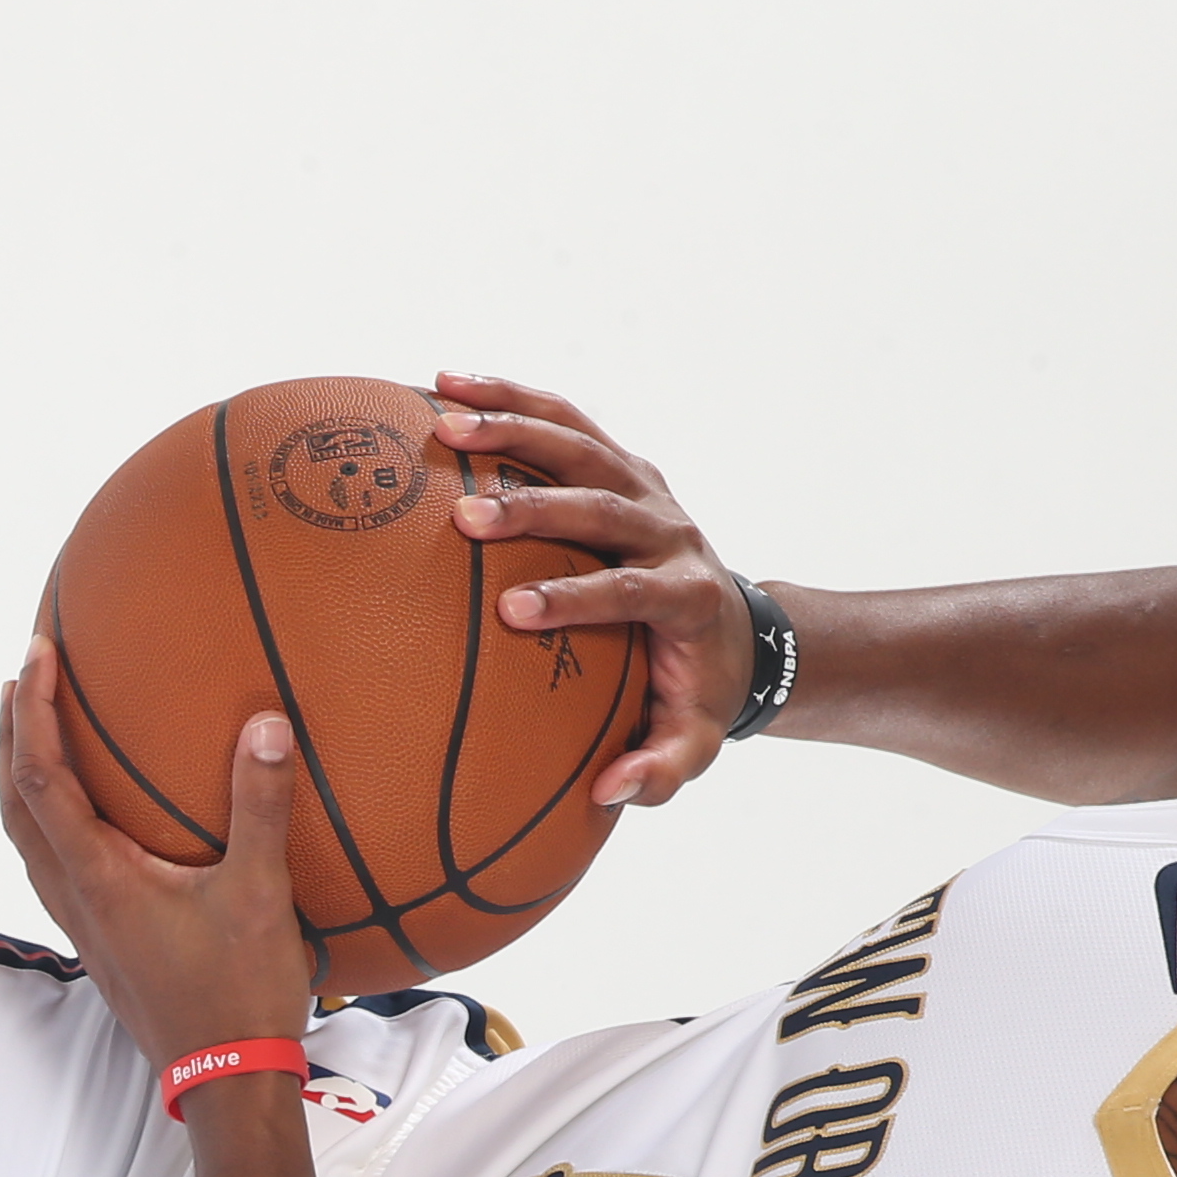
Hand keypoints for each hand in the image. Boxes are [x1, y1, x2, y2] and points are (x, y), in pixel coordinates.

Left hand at [0, 639, 317, 1070]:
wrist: (225, 1080)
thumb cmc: (239, 993)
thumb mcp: (260, 895)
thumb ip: (260, 807)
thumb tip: (266, 725)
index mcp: (98, 875)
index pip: (41, 777)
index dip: (31, 711)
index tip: (36, 655)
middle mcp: (75, 896)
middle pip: (14, 803)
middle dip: (10, 735)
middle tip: (19, 678)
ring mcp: (83, 923)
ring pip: (27, 837)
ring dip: (22, 777)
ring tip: (33, 730)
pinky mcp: (100, 940)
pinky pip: (53, 864)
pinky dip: (49, 819)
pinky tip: (86, 813)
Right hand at [433, 370, 756, 810]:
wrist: (735, 629)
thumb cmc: (695, 691)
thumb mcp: (692, 741)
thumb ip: (663, 772)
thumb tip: (611, 792)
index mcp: (685, 594)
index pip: (630, 590)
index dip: (575, 598)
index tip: (512, 612)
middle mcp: (668, 528)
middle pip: (601, 503)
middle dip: (534, 508)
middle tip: (466, 519)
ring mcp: (644, 487)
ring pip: (580, 442)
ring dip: (512, 426)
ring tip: (442, 421)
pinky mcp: (620, 463)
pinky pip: (564, 421)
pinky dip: (510, 397)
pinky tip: (445, 384)